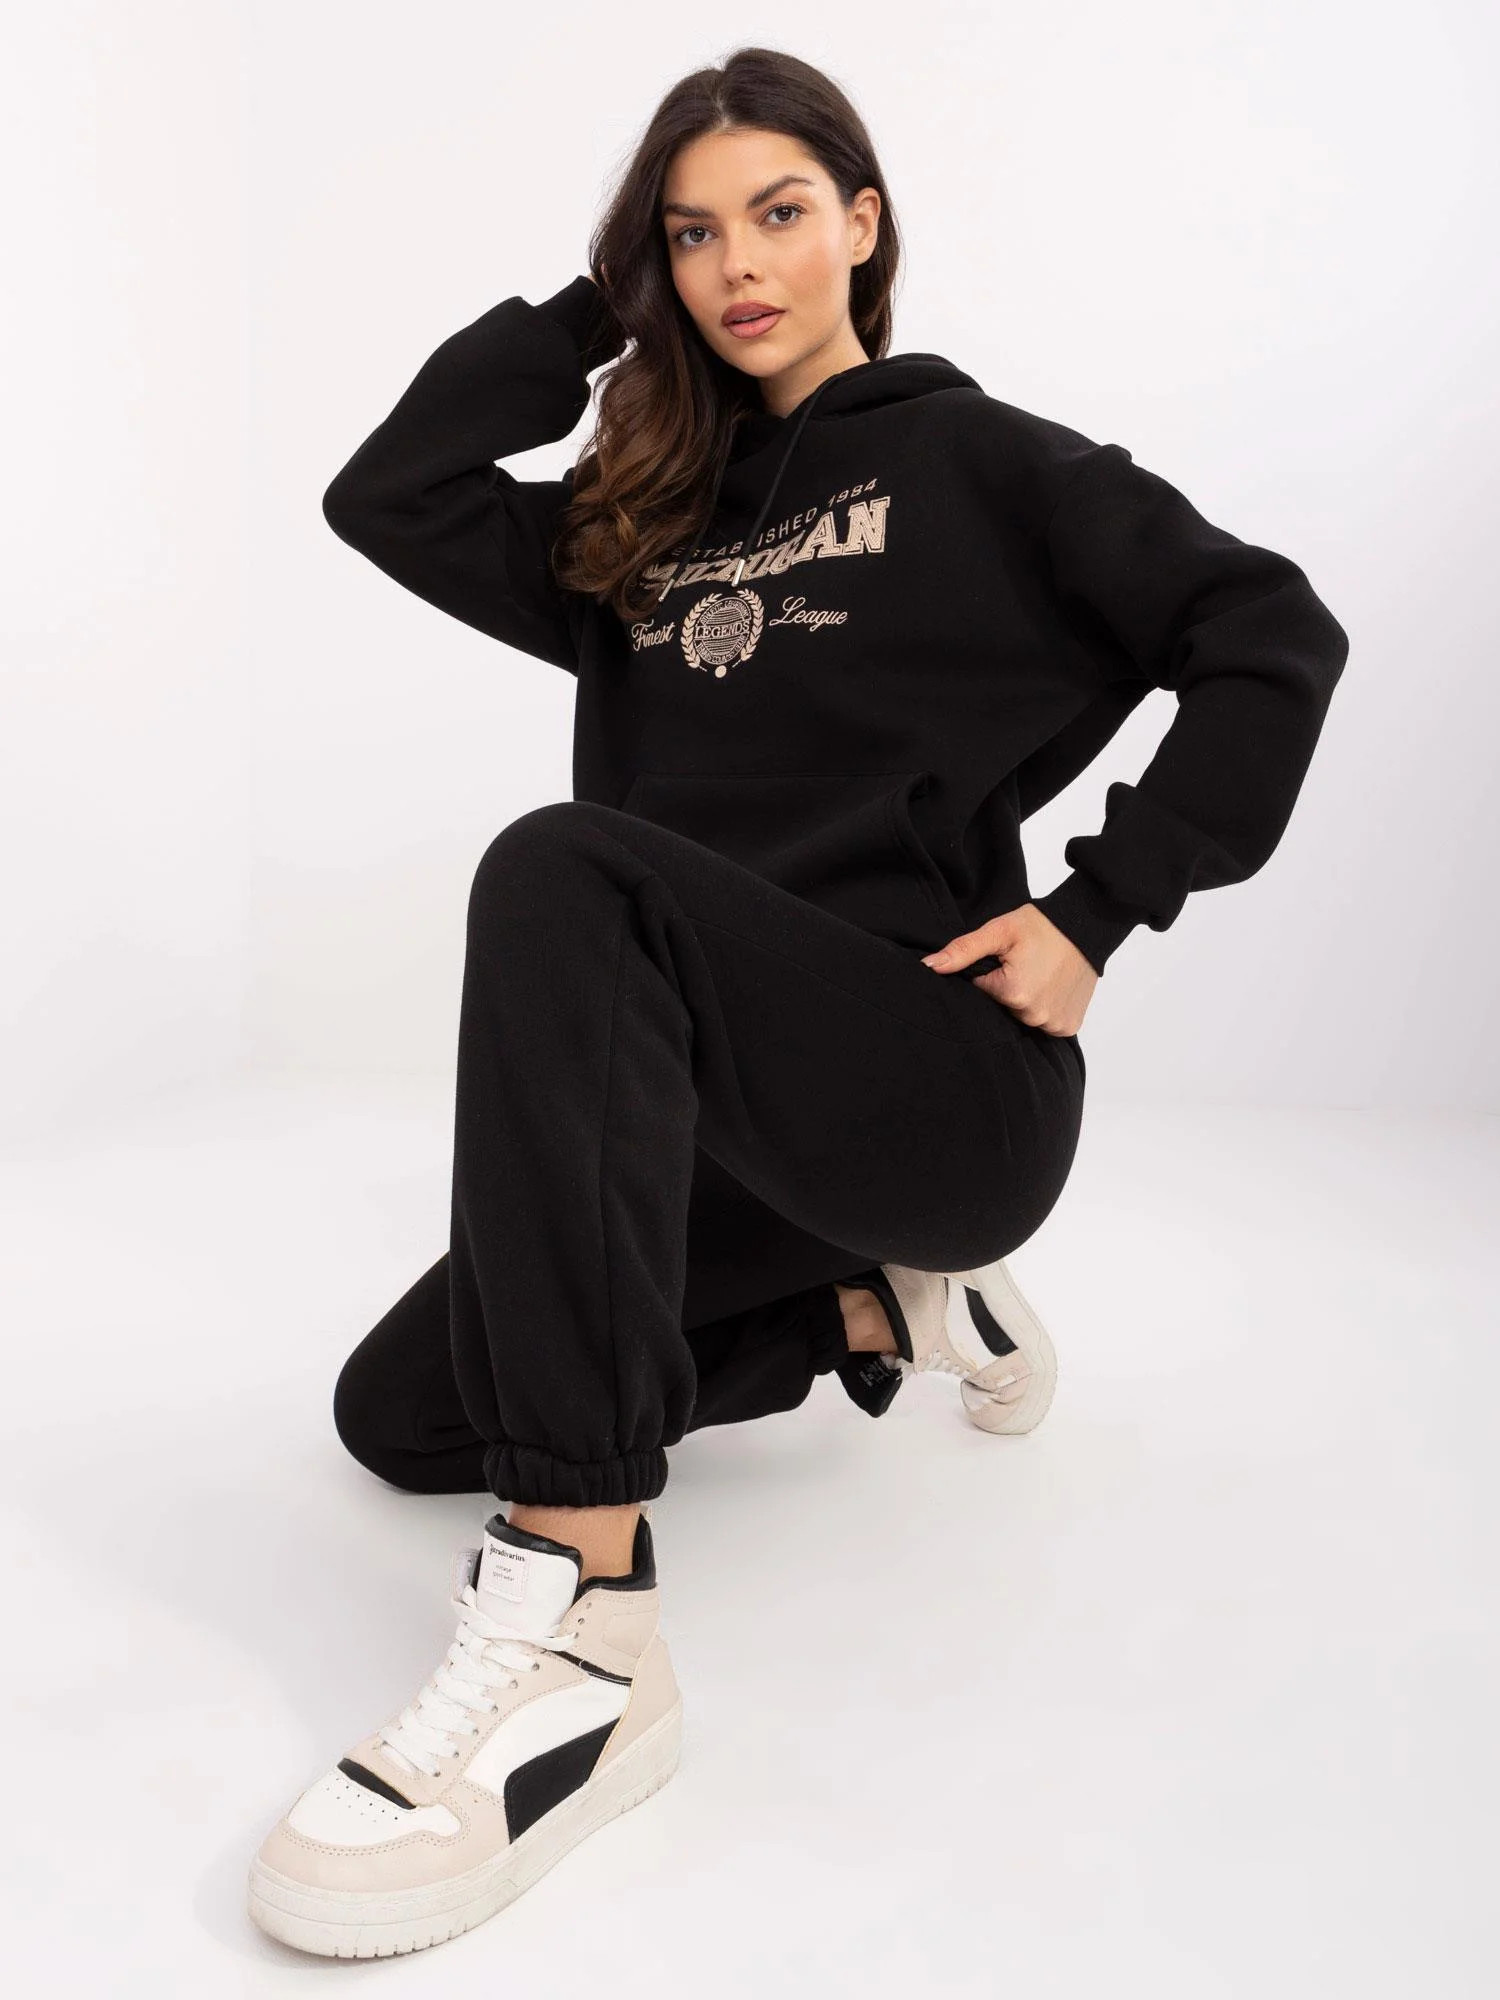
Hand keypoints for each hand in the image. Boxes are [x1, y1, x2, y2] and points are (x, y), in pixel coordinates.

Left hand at [921, 903, 1096, 1035]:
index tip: (1008, 959)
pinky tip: (1052, 988)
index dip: (991, 973)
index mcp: (1013, 994)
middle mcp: (1034, 1015)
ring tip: (1041, 974)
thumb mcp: (998, 931)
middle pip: (1002, 1007)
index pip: (982, 991)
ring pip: (1023, 1016)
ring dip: (1027, 1000)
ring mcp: (1053, 1024)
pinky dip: (1046, 1009)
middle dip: (1008, 987)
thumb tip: (928, 966)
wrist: (1086, 926)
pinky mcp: (1068, 1027)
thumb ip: (962, 951)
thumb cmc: (1042, 926)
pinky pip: (1045, 1024)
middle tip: (1026, 964)